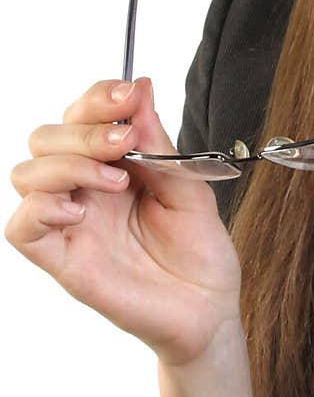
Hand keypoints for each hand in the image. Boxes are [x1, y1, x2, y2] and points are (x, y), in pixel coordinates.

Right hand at [5, 77, 243, 365]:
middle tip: (124, 141)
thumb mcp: (188, 185)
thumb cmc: (199, 250)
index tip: (129, 95)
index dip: (97, 97)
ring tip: (116, 180)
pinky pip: (21, 228)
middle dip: (83, 127)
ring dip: (68, 164)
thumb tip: (140, 88)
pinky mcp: (62, 261)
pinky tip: (81, 212)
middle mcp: (85, 189)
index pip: (81, 114)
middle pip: (46, 137)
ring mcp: (70, 223)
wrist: (208, 308)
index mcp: (115, 163)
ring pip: (26, 173)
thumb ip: (158, 142)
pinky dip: (42, 208)